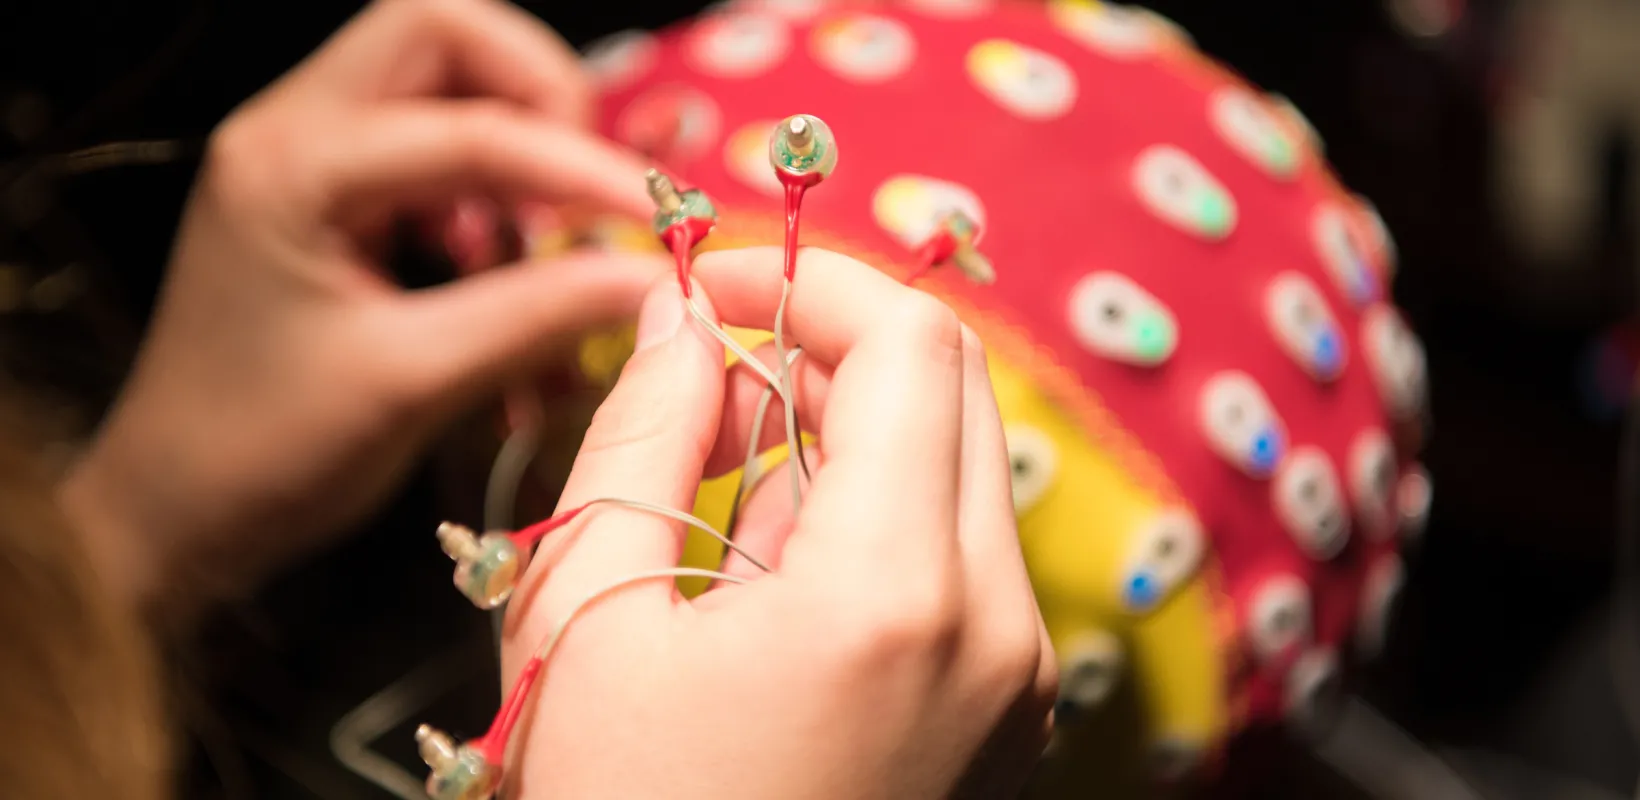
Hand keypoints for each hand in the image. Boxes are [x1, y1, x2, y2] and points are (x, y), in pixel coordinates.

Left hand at [59, 0, 667, 627]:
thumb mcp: (414, 383)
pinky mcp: (327, 198)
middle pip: (444, 33)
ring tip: (543, 239)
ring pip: (442, 81)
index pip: (472, 126)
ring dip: (517, 143)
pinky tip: (498, 267)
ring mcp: (307, 157)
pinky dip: (488, 193)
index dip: (581, 166)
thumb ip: (540, 316)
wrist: (171, 513)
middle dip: (538, 93)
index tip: (655, 219)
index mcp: (295, 164)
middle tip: (584, 189)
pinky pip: (431, 148)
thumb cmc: (266, 454)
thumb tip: (657, 278)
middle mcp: (293, 130)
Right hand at [502, 248, 1057, 798]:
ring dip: (843, 449)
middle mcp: (994, 630)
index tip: (714, 285)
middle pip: (950, 390)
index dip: (804, 282)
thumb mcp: (587, 619)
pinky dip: (872, 525)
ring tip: (720, 550)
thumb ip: (640, 435)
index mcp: (892, 598)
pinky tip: (773, 607)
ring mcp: (1020, 677)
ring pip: (955, 468)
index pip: (908, 344)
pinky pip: (958, 554)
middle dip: (825, 358)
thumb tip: (680, 316)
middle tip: (706, 391)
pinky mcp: (1012, 708)